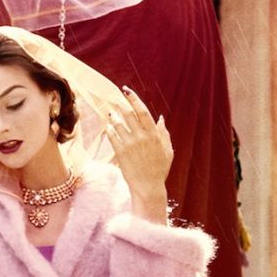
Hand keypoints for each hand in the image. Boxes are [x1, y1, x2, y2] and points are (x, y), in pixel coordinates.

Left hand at [105, 88, 171, 219]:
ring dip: (113, 115)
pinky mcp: (120, 152)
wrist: (148, 187)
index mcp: (154, 134)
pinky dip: (109, 129)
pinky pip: (112, 136)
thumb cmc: (159, 169)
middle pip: (128, 114)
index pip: (142, 111)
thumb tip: (160, 118)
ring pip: (118, 123)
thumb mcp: (167, 150)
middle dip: (120, 104)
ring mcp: (130, 144)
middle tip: (115, 98)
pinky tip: (108, 126)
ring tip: (110, 112)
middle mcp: (141, 137)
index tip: (127, 90)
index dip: (134, 99)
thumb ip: (164, 133)